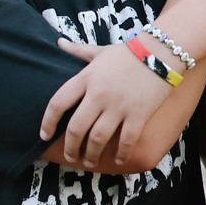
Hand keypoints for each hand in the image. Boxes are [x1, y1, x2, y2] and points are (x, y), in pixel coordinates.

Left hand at [39, 39, 172, 169]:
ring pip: (98, 138)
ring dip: (91, 154)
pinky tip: (118, 160)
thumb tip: (59, 42)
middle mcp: (99, 94)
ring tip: (89, 162)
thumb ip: (78, 50)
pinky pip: (126, 140)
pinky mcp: (138, 114)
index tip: (44, 135)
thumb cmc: (129, 52)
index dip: (47, 122)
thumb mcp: (100, 51)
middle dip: (70, 147)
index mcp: (86, 78)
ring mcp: (119, 106)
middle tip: (70, 156)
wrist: (161, 52)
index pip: (58, 103)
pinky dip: (121, 153)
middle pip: (76, 128)